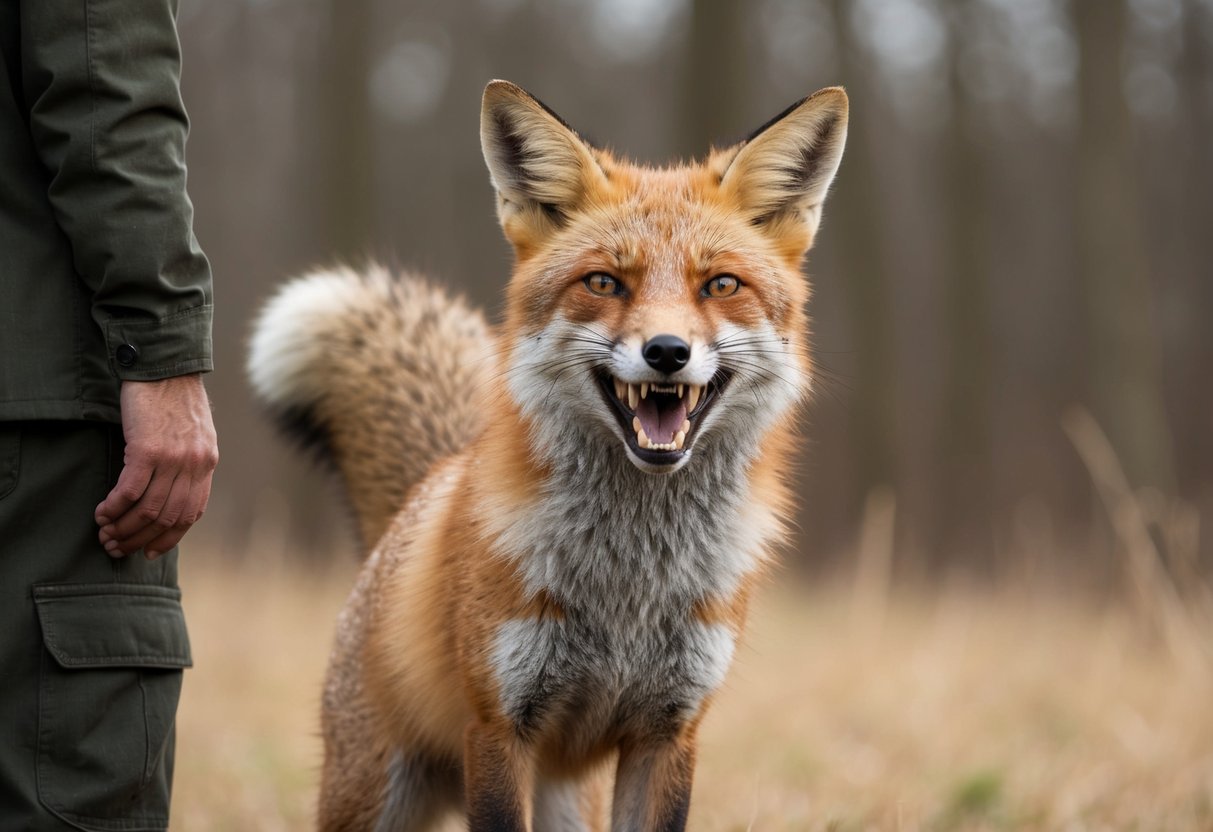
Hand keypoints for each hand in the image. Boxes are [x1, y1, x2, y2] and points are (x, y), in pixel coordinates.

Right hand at [95, 374, 218, 558]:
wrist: (165, 367)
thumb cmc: (174, 399)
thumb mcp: (195, 434)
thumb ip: (189, 462)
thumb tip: (169, 493)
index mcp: (208, 463)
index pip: (191, 514)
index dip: (169, 537)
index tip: (150, 551)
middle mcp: (195, 465)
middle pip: (168, 518)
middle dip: (140, 539)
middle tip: (116, 547)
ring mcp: (173, 459)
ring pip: (148, 509)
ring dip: (123, 527)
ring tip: (105, 534)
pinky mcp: (148, 449)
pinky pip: (130, 491)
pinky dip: (114, 507)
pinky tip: (101, 513)